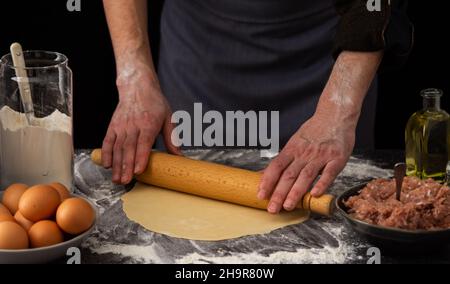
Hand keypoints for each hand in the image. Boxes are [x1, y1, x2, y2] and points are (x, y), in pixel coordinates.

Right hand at [101, 66, 179, 183]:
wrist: (137, 86)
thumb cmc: (155, 103)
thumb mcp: (168, 117)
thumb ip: (172, 138)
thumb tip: (180, 156)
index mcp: (148, 123)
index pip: (143, 143)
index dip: (140, 158)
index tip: (138, 171)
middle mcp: (133, 125)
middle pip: (128, 148)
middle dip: (126, 166)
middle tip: (126, 181)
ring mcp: (121, 126)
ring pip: (117, 148)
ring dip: (116, 165)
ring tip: (117, 179)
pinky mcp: (112, 126)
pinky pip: (108, 142)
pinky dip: (106, 154)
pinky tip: (107, 165)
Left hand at [257, 113, 354, 213]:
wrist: (335, 115)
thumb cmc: (313, 131)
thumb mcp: (295, 142)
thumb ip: (283, 160)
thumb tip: (263, 174)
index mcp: (292, 149)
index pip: (276, 167)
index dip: (267, 181)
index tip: (261, 195)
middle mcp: (304, 153)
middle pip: (289, 175)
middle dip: (279, 193)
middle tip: (272, 209)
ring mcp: (321, 156)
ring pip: (306, 176)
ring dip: (296, 192)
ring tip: (288, 206)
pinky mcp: (337, 158)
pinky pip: (329, 173)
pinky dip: (322, 183)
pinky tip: (315, 194)